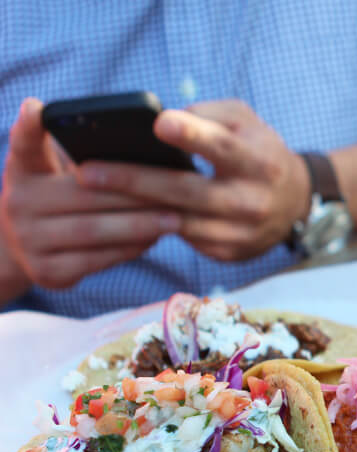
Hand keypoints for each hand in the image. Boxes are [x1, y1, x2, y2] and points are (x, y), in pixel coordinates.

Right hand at [0, 98, 179, 290]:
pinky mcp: (47, 273)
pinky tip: (155, 239)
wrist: (25, 249)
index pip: (23, 144)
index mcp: (22, 171)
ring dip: (139, 225)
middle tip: (174, 188)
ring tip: (175, 217)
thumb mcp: (55, 170)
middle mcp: (17, 203)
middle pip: (83, 194)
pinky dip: (130, 249)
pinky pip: (97, 260)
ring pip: (94, 231)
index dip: (28, 126)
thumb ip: (81, 153)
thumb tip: (141, 144)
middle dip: (132, 194)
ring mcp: (29, 241)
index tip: (38, 108)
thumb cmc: (59, 197)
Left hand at [77, 100, 311, 261]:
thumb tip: (159, 125)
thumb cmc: (259, 151)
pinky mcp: (229, 253)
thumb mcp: (245, 123)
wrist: (295, 203)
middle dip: (135, 180)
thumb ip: (209, 116)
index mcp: (261, 161)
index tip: (159, 125)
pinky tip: (119, 214)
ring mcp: (241, 232)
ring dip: (132, 209)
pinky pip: (182, 239)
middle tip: (89, 172)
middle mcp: (254, 200)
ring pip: (178, 221)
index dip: (193, 136)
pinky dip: (150, 226)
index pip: (223, 147)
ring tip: (92, 194)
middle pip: (187, 191)